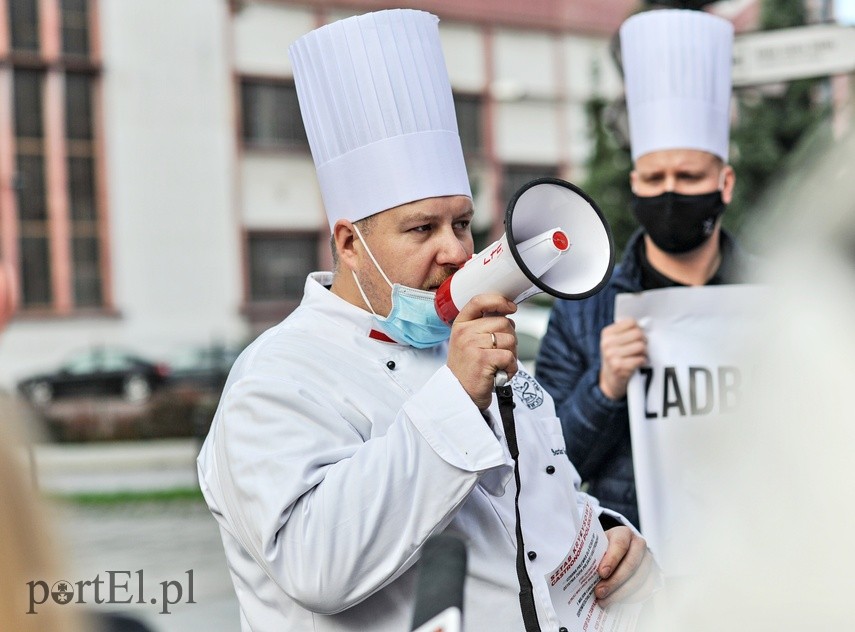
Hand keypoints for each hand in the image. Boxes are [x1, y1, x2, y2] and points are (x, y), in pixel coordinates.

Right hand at [446, 294, 517, 409]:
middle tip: (500, 354)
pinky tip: (500, 374)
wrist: (460, 395)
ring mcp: (472, 345)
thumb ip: (483, 326)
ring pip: (510, 340)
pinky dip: (511, 368)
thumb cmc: (469, 369)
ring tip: (498, 365)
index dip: (498, 300)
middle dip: (510, 338)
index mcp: (461, 324)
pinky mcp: (482, 360)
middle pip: (504, 322)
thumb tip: (507, 313)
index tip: (511, 307)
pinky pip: (510, 357)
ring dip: (511, 355)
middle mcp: (464, 332)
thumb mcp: (468, 341)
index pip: (479, 301)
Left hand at [594, 526, 659, 607]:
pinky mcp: (652, 575)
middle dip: (614, 581)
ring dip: (620, 593)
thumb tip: (577, 569)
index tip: (601, 573)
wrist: (617, 550)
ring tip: (604, 601)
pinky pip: (645, 589)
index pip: (620, 545)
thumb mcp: (597, 545)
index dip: (611, 560)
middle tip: (599, 592)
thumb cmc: (604, 548)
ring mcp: (648, 560)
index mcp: (624, 533)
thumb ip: (592, 555)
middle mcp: (639, 545)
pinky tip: (616, 602)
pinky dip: (630, 598)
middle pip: (630, 565)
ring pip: (638, 579)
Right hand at [599, 318, 646, 399]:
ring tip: (640, 356)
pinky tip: (639, 364)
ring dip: (644, 352)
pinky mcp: (618, 367)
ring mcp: (611, 355)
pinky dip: (643, 361)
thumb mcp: (615, 342)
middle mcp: (607, 343)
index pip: (631, 322)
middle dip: (644, 341)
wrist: (609, 381)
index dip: (639, 329)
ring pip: (641, 346)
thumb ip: (627, 332)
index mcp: (606, 334)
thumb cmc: (616, 358)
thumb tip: (646, 324)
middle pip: (637, 334)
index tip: (637, 336)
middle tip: (642, 347)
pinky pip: (640, 359)